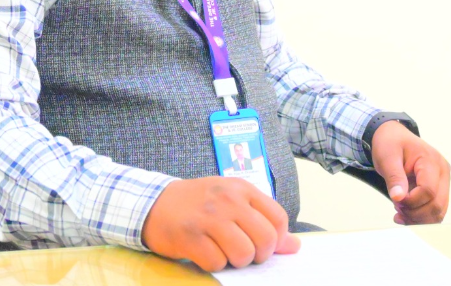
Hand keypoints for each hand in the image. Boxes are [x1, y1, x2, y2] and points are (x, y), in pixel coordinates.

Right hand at [141, 177, 300, 271]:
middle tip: (241, 251)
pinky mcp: (191, 235)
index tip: (259, 241)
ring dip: (236, 261)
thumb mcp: (231, 202)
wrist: (154, 202)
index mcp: (240, 187)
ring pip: (244, 254)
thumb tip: (295, 246)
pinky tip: (203, 251)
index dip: (276, 239)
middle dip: (258, 255)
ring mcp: (208, 216)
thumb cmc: (198, 203)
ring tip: (222, 250)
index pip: (278, 218)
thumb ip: (262, 221)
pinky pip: (217, 262)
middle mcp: (227, 198)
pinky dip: (213, 263)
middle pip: (265, 239)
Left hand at [371, 121, 450, 223]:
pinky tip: (404, 215)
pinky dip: (421, 216)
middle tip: (396, 208)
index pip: (428, 190)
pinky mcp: (439, 187)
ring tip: (399, 212)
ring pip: (438, 210)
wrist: (392, 136)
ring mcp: (443, 180)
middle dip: (415, 212)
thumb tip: (398, 198)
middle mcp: (442, 171)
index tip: (395, 200)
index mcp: (431, 160)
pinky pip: (435, 208)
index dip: (411, 201)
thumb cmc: (389, 143)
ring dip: (418, 218)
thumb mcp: (386, 156)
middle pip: (436, 204)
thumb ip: (394, 177)